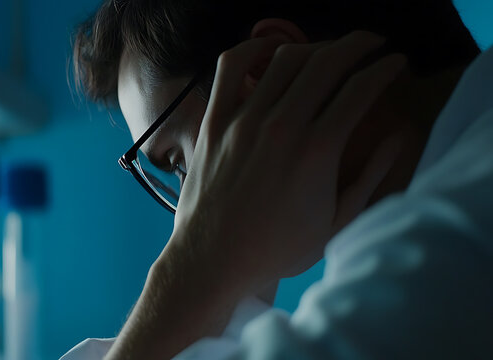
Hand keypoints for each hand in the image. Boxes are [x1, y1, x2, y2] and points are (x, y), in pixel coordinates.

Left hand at [170, 31, 405, 294]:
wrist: (212, 259)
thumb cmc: (275, 248)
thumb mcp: (334, 222)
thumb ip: (369, 176)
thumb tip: (398, 138)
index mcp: (317, 151)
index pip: (361, 89)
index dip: (385, 68)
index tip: (396, 63)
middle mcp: (282, 126)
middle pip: (327, 62)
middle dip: (358, 44)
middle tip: (371, 43)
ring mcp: (244, 120)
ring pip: (284, 59)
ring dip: (315, 45)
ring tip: (328, 51)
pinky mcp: (215, 122)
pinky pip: (230, 68)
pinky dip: (252, 49)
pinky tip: (269, 50)